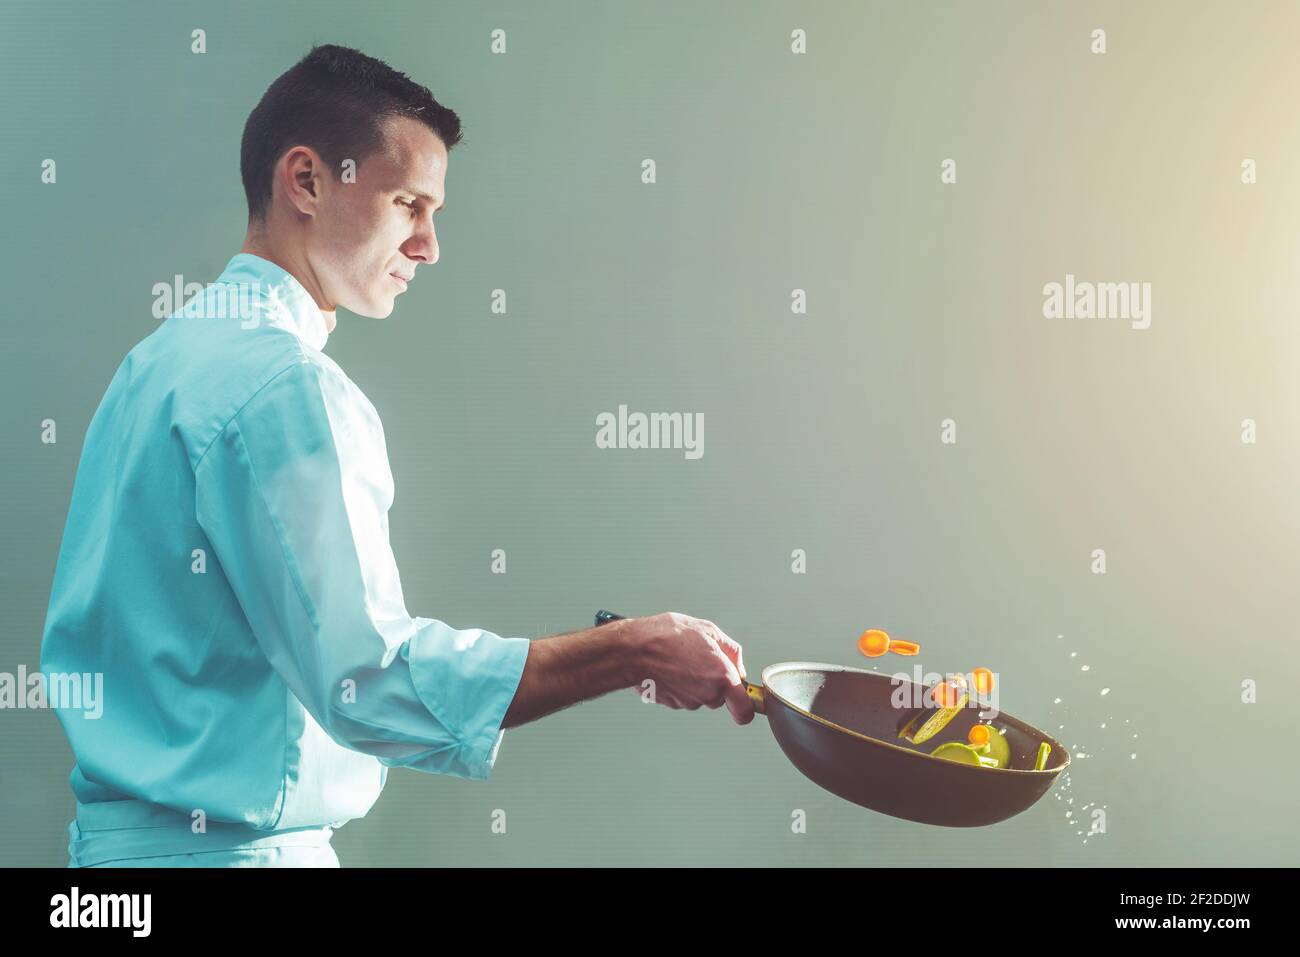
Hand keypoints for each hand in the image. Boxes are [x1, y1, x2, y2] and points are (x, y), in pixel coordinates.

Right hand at [634, 612, 754, 724]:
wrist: (634, 650)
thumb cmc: (667, 636)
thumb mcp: (708, 630)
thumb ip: (731, 650)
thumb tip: (738, 664)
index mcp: (722, 678)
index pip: (745, 712)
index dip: (746, 707)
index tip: (744, 699)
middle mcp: (707, 695)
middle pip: (720, 698)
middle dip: (715, 682)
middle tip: (702, 660)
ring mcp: (688, 702)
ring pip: (700, 696)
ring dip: (695, 681)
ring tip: (682, 659)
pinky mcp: (671, 703)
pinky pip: (683, 695)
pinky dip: (679, 684)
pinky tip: (670, 667)